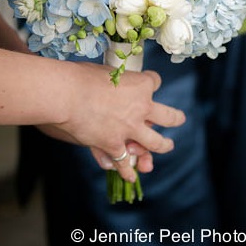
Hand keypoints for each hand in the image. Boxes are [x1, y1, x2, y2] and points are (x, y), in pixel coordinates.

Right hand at [37, 63, 184, 182]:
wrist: (66, 95)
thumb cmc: (81, 76)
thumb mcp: (106, 71)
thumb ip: (115, 79)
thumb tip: (113, 79)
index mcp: (141, 85)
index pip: (155, 82)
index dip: (152, 82)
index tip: (150, 82)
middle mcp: (142, 108)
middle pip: (168, 116)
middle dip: (175, 118)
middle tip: (179, 119)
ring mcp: (130, 129)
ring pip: (155, 143)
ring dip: (163, 145)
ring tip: (167, 145)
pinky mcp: (114, 145)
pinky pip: (125, 162)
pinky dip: (128, 170)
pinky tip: (132, 175)